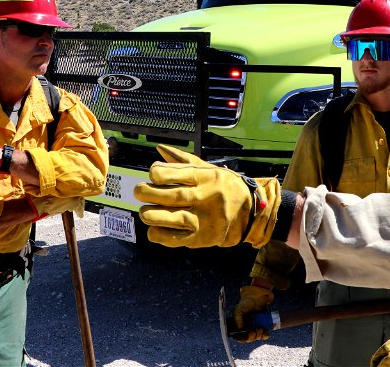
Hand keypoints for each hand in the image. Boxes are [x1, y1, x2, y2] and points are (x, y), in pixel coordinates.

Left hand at [134, 145, 280, 247]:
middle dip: (149, 193)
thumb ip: (182, 160)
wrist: (250, 211)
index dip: (159, 173)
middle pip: (173, 196)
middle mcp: (206, 197)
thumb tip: (159, 149)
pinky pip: (176, 239)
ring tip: (145, 212)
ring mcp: (205, 219)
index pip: (180, 173)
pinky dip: (159, 234)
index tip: (152, 174)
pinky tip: (153, 229)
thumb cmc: (223, 186)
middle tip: (139, 191)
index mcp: (206, 177)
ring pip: (174, 218)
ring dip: (152, 215)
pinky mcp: (202, 238)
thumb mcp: (207, 168)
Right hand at [231, 284, 273, 342]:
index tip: (245, 336)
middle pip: (248, 339)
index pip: (238, 337)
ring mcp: (255, 329)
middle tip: (254, 331)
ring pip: (256, 338)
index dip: (241, 339)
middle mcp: (246, 329)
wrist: (257, 298)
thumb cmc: (246, 304)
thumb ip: (237, 318)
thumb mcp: (239, 309)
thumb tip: (239, 328)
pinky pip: (264, 336)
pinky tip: (264, 330)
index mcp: (239, 326)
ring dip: (258, 335)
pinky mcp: (263, 328)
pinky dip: (265, 335)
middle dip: (251, 337)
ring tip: (260, 328)